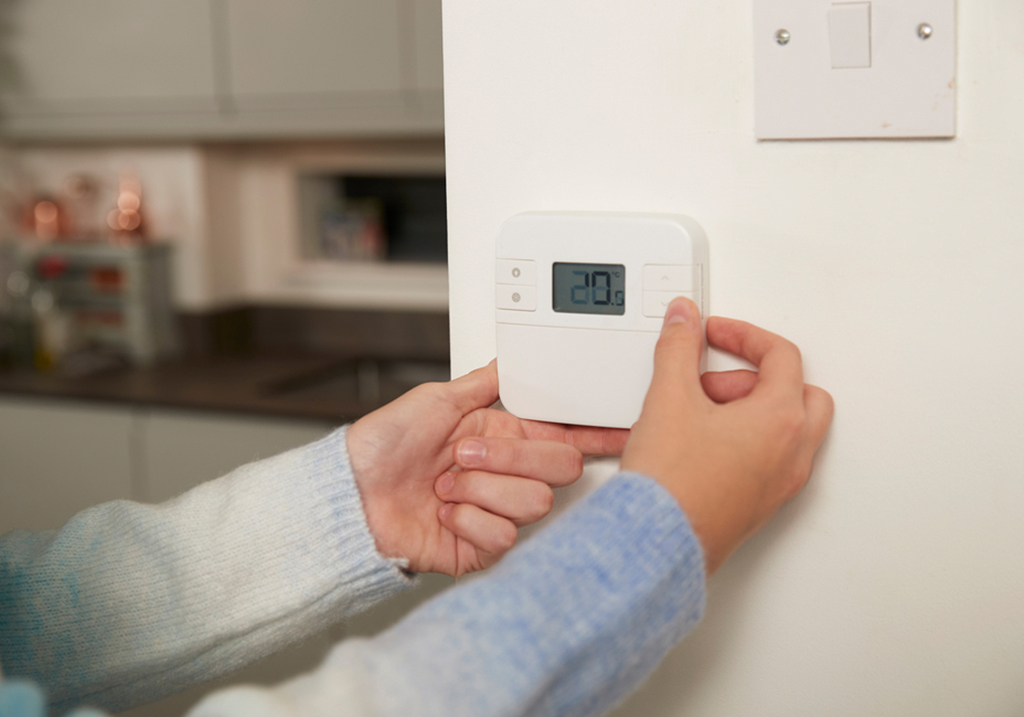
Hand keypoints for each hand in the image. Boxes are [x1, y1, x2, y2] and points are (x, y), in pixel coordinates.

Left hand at [347, 361, 628, 576]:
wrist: (352, 495)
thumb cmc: (384, 445)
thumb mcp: (436, 398)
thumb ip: (484, 383)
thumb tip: (511, 360)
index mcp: (503, 438)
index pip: (564, 437)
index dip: (596, 434)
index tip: (623, 431)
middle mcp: (505, 476)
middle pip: (560, 470)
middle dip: (513, 458)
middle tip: (464, 453)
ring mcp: (496, 512)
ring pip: (534, 503)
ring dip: (481, 489)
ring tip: (446, 486)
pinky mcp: (482, 548)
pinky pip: (504, 535)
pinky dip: (469, 519)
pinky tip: (446, 513)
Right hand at [622, 298, 833, 574]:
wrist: (657, 542)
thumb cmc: (672, 484)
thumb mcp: (668, 397)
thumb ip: (678, 347)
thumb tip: (684, 319)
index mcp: (781, 419)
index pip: (781, 356)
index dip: (743, 336)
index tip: (713, 335)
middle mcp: (792, 453)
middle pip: (798, 392)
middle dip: (755, 377)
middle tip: (709, 380)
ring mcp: (781, 484)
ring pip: (788, 429)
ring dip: (753, 410)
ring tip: (699, 414)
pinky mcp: (761, 505)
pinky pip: (772, 460)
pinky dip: (748, 441)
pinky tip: (702, 444)